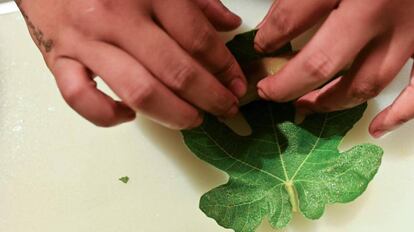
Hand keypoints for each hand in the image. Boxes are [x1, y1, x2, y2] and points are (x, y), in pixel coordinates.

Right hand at [16, 0, 245, 128]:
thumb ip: (197, 0)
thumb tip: (229, 24)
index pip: (197, 38)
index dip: (224, 67)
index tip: (237, 84)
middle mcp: (116, 17)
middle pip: (175, 70)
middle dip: (210, 97)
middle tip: (226, 108)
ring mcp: (86, 41)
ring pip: (139, 91)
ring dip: (174, 114)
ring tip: (194, 119)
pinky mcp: (59, 61)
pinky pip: (82, 99)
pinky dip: (107, 116)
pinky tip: (129, 116)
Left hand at [254, 0, 413, 137]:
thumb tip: (277, 22)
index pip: (292, 19)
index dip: (268, 38)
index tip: (260, 46)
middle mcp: (381, 10)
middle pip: (323, 63)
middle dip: (287, 84)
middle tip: (268, 91)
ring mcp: (413, 32)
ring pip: (364, 83)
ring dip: (330, 101)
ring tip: (305, 106)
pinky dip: (399, 114)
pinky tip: (377, 128)